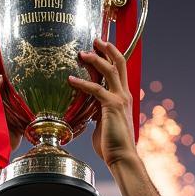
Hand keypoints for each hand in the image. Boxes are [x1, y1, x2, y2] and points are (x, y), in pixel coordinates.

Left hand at [69, 39, 137, 167]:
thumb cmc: (111, 144)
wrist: (121, 156)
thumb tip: (89, 110)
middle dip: (108, 48)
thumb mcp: (104, 123)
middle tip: (96, 38)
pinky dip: (82, 83)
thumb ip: (98, 112)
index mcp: (123, 97)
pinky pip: (95, 89)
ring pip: (109, 70)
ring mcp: (119, 99)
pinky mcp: (111, 106)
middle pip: (119, 62)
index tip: (102, 46)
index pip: (120, 70)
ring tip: (82, 53)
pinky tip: (70, 80)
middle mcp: (123, 94)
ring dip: (96, 59)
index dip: (112, 55)